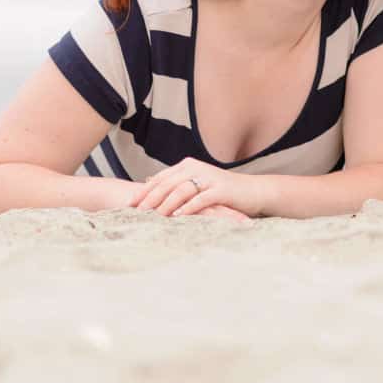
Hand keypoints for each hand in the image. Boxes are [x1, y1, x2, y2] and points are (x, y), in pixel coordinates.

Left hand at [130, 158, 269, 218]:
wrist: (253, 192)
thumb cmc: (222, 192)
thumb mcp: (197, 185)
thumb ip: (177, 185)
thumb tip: (151, 186)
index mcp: (187, 166)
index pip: (160, 178)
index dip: (144, 191)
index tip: (129, 204)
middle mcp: (196, 168)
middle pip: (167, 183)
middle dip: (150, 198)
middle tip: (135, 212)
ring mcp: (209, 178)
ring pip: (181, 190)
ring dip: (166, 204)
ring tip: (153, 216)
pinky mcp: (220, 190)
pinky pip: (200, 199)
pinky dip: (187, 208)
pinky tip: (177, 217)